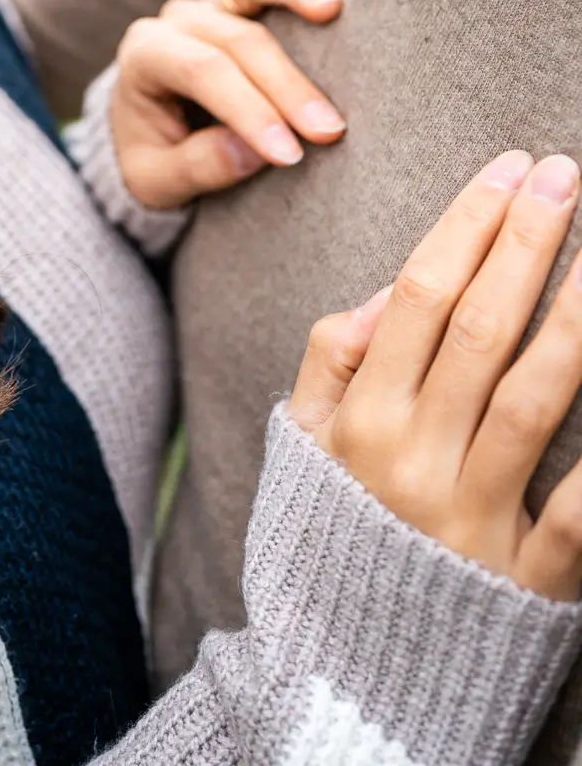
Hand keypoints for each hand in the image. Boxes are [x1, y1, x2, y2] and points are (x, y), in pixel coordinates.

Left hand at [111, 0, 344, 210]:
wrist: (143, 129)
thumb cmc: (151, 156)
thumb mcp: (157, 180)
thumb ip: (199, 167)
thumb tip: (254, 152)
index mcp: (144, 57)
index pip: (203, 74)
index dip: (249, 110)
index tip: (291, 153)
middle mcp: (175, 20)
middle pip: (237, 39)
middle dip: (286, 84)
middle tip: (330, 128)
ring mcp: (205, 1)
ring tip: (331, 9)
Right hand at [291, 151, 581, 599]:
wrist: (350, 685)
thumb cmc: (332, 538)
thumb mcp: (302, 443)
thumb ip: (332, 360)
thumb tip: (388, 292)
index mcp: (361, 420)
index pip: (421, 295)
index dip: (469, 224)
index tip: (508, 169)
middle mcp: (414, 460)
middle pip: (483, 328)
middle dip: (528, 241)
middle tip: (564, 174)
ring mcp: (473, 520)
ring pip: (539, 396)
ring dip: (579, 313)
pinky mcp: (529, 580)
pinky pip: (581, 506)